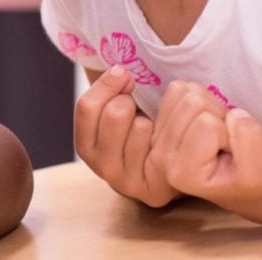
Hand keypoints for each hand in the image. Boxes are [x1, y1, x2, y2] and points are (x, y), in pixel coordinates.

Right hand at [75, 66, 176, 206]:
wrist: (175, 163)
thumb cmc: (142, 129)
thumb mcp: (117, 108)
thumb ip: (109, 90)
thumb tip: (120, 71)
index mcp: (86, 146)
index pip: (86, 106)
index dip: (107, 84)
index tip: (124, 75)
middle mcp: (101, 168)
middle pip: (114, 113)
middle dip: (131, 100)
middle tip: (139, 107)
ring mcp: (126, 182)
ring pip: (140, 127)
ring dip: (151, 119)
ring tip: (154, 128)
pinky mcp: (154, 191)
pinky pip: (162, 145)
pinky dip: (169, 133)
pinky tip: (167, 140)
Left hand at [149, 81, 261, 212]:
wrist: (240, 181)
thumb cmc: (249, 181)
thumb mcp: (259, 174)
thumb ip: (249, 142)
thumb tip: (234, 113)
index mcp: (182, 173)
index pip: (208, 124)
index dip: (229, 133)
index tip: (231, 154)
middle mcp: (161, 155)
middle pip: (194, 103)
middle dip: (219, 117)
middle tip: (226, 141)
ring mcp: (157, 136)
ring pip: (187, 92)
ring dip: (211, 108)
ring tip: (218, 133)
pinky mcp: (160, 120)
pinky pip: (179, 88)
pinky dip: (201, 98)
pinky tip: (206, 122)